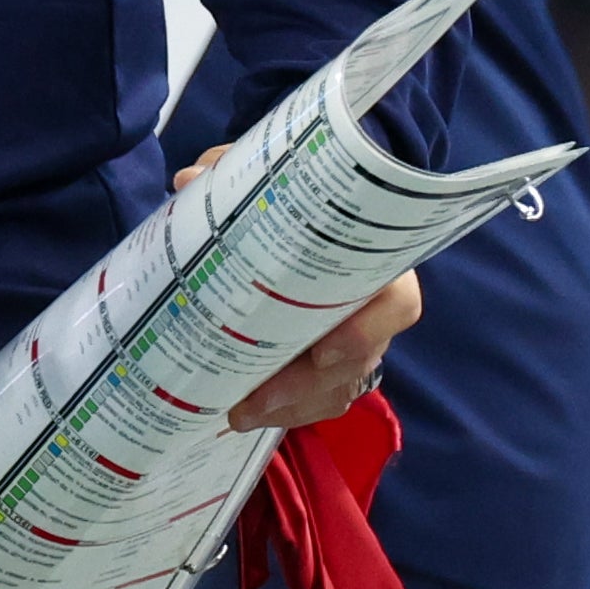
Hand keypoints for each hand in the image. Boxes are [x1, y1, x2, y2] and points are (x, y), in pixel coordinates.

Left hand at [173, 145, 424, 430]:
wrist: (299, 213)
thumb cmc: (291, 199)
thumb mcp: (264, 180)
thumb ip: (235, 174)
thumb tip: (192, 181)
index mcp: (372, 263)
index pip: (397, 303)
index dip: (369, 332)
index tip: (325, 350)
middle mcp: (373, 308)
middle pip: (360, 360)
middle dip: (309, 385)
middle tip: (257, 397)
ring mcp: (356, 340)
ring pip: (338, 387)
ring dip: (292, 406)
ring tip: (238, 413)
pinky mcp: (331, 362)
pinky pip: (320, 399)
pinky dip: (286, 410)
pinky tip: (244, 413)